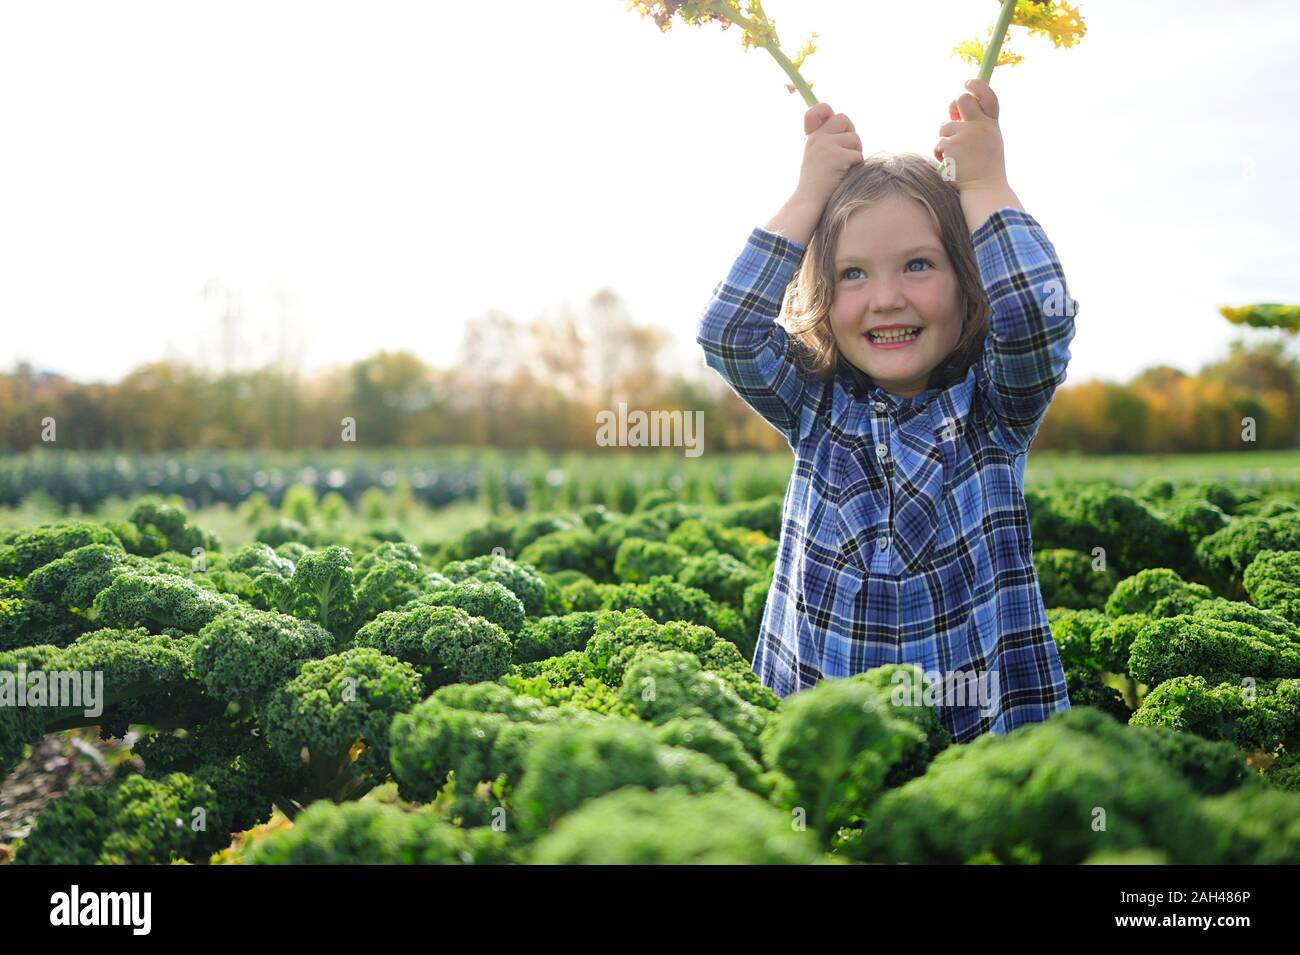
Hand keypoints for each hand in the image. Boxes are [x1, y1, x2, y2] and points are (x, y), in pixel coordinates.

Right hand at [791, 102, 863, 208]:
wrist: (809, 202)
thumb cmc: (817, 184)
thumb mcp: (817, 156)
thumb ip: (828, 140)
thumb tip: (847, 126)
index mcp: (812, 137)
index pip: (818, 109)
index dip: (826, 110)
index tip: (829, 118)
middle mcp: (817, 137)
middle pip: (843, 119)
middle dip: (850, 134)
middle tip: (846, 151)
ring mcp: (826, 146)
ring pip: (854, 138)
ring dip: (855, 153)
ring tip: (844, 168)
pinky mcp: (837, 156)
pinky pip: (857, 154)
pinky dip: (855, 166)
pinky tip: (844, 175)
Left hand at [933, 79, 1008, 193]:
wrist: (984, 189)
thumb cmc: (985, 169)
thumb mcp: (988, 142)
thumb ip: (976, 127)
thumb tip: (953, 114)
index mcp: (992, 124)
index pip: (988, 97)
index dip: (977, 86)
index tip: (967, 83)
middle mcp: (980, 125)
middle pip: (962, 100)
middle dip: (953, 106)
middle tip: (952, 117)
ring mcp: (966, 134)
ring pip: (945, 126)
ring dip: (945, 140)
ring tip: (956, 157)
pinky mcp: (952, 145)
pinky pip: (939, 143)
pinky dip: (941, 154)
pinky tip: (952, 165)